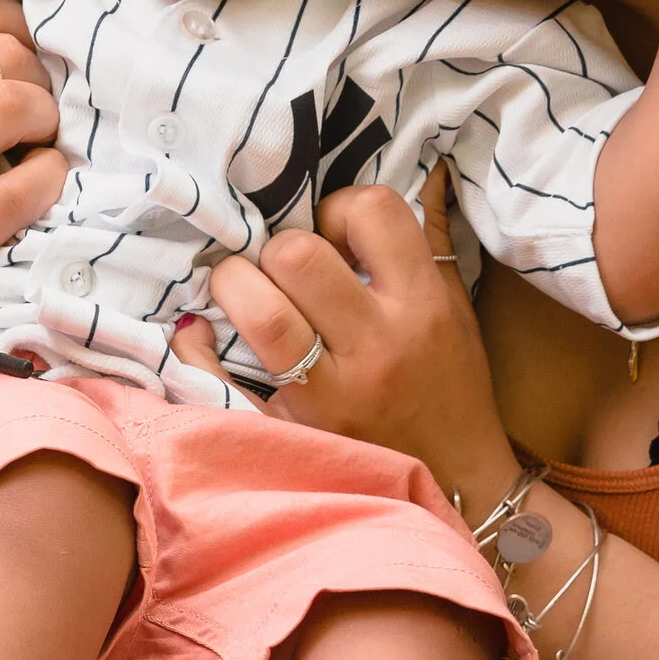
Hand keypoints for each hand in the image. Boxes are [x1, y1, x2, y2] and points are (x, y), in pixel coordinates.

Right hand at [0, 0, 66, 273]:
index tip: (30, 50)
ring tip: (37, 137)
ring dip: (45, 117)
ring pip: (12, 105)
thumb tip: (25, 23)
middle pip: (2, 53)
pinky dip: (51, 174)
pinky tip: (38, 177)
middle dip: (38, 76)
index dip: (21, 24)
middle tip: (34, 105)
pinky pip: (31, 181)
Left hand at [169, 167, 520, 514]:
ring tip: (240, 288)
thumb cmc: (453, 390)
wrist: (463, 486)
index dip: (340, 209)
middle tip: (282, 267)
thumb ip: (431, 244)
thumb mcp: (456, 312)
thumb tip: (423, 173)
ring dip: (235, 285)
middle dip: (278, 246)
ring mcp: (335, 393)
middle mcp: (379, 345)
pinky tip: (198, 331)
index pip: (375, 212)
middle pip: (299, 255)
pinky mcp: (297, 432)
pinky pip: (224, 384)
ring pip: (262, 314)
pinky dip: (195, 350)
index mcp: (423, 306)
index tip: (335, 234)